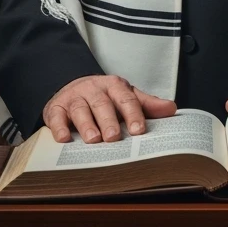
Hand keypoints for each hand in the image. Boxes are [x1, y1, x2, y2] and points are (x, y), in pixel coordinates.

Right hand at [43, 74, 176, 143]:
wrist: (72, 87)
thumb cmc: (104, 97)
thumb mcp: (125, 96)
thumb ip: (146, 104)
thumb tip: (172, 109)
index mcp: (114, 85)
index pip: (126, 99)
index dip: (133, 114)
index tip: (139, 130)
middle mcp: (94, 88)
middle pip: (102, 103)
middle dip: (108, 120)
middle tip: (114, 137)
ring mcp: (74, 97)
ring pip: (80, 109)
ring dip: (86, 124)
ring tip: (93, 140)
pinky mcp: (55, 107)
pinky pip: (56, 116)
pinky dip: (59, 127)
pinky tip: (64, 139)